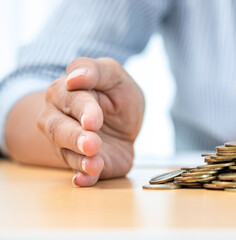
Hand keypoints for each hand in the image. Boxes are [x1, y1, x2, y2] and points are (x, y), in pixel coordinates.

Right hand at [37, 57, 144, 186]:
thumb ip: (96, 71)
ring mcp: (68, 144)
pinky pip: (79, 174)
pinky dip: (82, 178)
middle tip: (93, 143)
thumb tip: (74, 77)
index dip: (83, 109)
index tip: (94, 120)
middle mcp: (59, 119)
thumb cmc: (115, 95)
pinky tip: (84, 180)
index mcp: (65, 92)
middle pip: (58, 128)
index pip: (71, 98)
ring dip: (80, 160)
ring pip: (66, 153)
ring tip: (95, 163)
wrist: (125, 124)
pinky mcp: (83, 164)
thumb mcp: (114, 76)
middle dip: (76, 137)